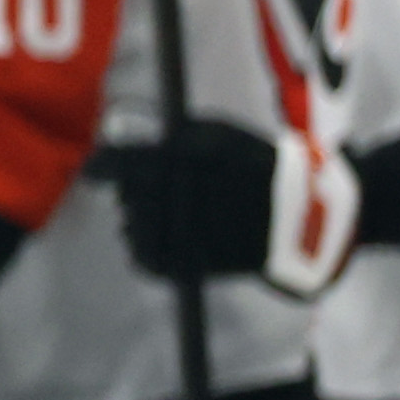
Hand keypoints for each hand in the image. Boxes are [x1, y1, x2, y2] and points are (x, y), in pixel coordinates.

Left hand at [99, 118, 351, 294]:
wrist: (304, 213)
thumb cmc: (260, 166)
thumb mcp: (220, 134)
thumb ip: (174, 138)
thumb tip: (132, 145)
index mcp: (184, 162)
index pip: (121, 165)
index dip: (102, 166)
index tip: (94, 169)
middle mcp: (178, 198)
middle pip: (127, 197)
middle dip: (133, 190)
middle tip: (151, 187)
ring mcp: (182, 235)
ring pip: (133, 228)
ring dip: (140, 219)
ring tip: (167, 212)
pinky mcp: (190, 265)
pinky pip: (146, 259)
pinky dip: (147, 248)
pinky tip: (162, 238)